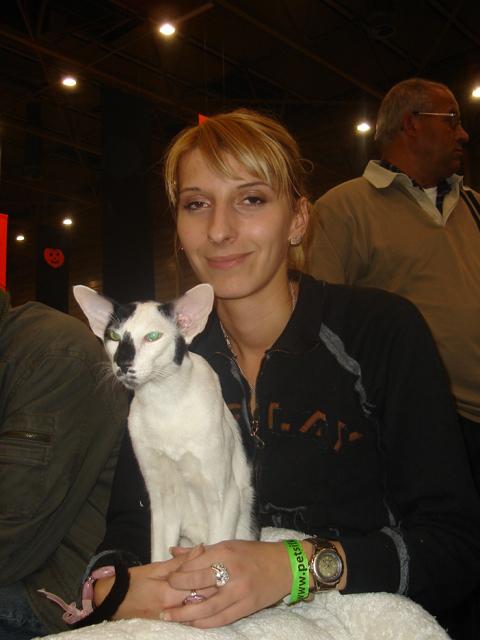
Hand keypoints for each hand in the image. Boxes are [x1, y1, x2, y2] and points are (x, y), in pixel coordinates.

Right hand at [94, 544, 217, 618]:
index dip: (214, 574)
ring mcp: (172, 618)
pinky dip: (200, 605)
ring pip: (199, 608)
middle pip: (203, 599)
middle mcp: (174, 609)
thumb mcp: (156, 567)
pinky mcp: (170, 621)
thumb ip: (181, 561)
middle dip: (217, 586)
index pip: (200, 585)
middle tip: (229, 572)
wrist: (113, 600)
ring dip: (211, 596)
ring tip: (223, 583)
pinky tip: (208, 597)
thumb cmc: (134, 580)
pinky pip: (190, 614)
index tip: (225, 563)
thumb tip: (202, 548)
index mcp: (170, 593)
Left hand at [164, 540, 292, 627]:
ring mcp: (240, 591)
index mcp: (225, 551)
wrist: (285, 566)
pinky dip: (205, 623)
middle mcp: (231, 570)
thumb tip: (172, 551)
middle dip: (177, 592)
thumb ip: (199, 552)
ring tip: (170, 617)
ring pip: (207, 607)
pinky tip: (193, 623)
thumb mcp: (228, 545)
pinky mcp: (247, 606)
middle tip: (164, 599)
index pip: (194, 564)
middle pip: (197, 584)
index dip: (178, 573)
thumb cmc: (253, 553)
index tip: (168, 578)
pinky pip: (221, 618)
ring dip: (185, 614)